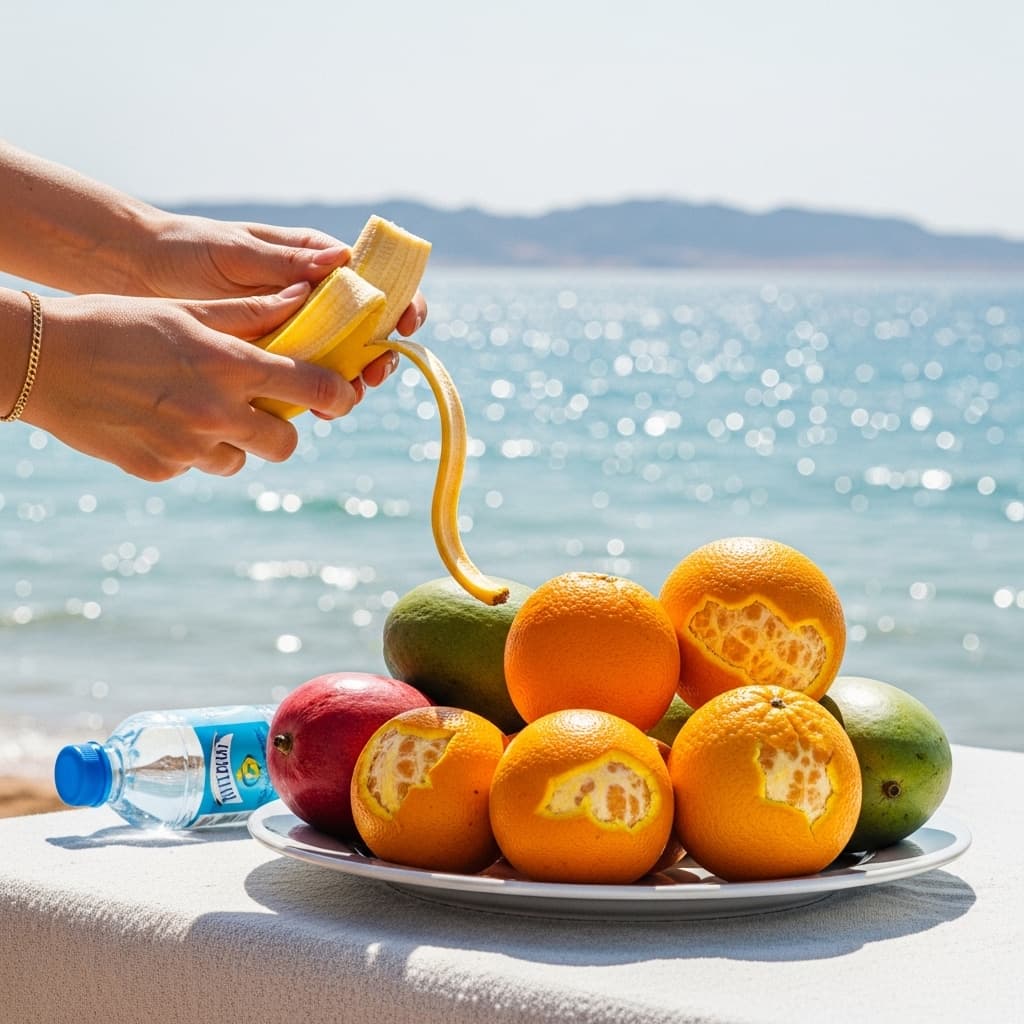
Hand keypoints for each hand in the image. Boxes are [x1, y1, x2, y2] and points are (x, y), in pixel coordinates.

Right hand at [24, 283, 362, 480]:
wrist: (38, 359)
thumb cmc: (116, 323)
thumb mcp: (185, 311)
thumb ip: (250, 314)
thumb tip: (303, 296)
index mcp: (231, 367)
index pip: (315, 390)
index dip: (338, 395)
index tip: (341, 396)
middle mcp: (217, 413)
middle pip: (285, 443)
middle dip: (280, 428)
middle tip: (259, 409)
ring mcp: (187, 448)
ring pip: (240, 459)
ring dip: (232, 440)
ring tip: (195, 409)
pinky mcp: (159, 469)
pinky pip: (194, 466)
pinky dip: (188, 450)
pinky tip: (158, 421)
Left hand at [139, 213, 428, 395]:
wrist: (139, 274)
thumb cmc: (190, 249)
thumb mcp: (240, 252)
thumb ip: (289, 263)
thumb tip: (345, 263)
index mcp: (316, 262)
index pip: (376, 281)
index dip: (401, 303)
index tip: (405, 324)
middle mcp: (314, 296)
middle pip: (368, 329)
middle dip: (379, 355)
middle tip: (372, 375)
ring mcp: (296, 329)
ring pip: (341, 360)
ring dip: (350, 382)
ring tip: (344, 401)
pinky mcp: (273, 357)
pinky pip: (304, 379)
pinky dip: (315, 397)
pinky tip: (312, 412)